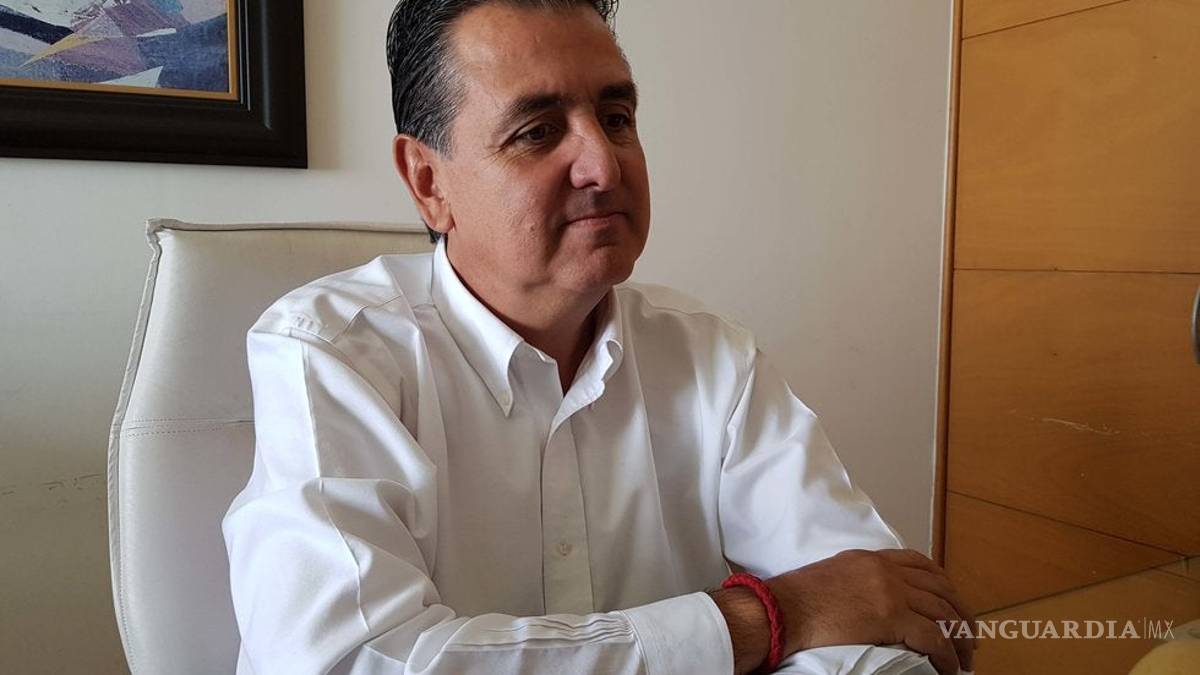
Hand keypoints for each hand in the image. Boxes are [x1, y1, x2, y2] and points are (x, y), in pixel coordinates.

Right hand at [769, 548, 975, 674]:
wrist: (784, 609)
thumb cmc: (797, 598)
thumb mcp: (833, 575)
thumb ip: (859, 580)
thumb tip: (874, 602)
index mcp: (872, 559)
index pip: (920, 563)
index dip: (944, 584)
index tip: (953, 602)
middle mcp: (886, 571)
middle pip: (941, 588)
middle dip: (962, 613)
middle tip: (970, 637)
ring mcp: (891, 592)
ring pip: (944, 613)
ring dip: (960, 639)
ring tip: (966, 659)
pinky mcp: (891, 617)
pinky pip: (933, 637)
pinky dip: (947, 655)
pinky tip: (950, 668)